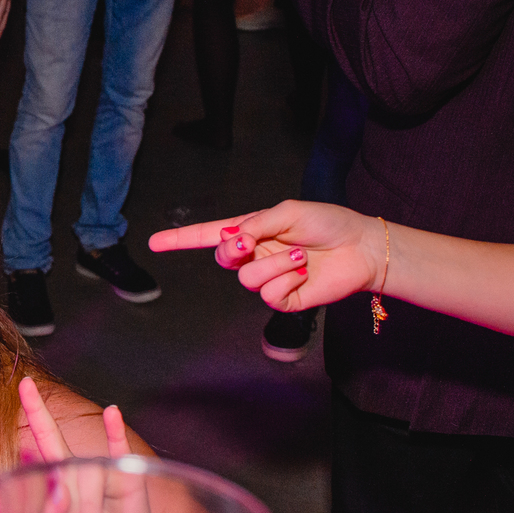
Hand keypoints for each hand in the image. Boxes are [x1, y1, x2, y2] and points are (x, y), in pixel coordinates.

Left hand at [18, 377, 155, 512]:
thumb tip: (57, 488)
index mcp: (61, 479)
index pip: (45, 438)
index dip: (36, 411)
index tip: (24, 382)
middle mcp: (82, 468)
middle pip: (63, 466)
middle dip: (70, 504)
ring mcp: (106, 469)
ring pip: (87, 474)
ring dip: (88, 512)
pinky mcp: (129, 477)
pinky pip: (120, 450)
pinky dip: (114, 431)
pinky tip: (111, 412)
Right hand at [148, 200, 385, 312]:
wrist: (360, 248)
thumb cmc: (327, 223)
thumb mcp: (287, 212)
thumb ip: (255, 224)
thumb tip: (230, 239)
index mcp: (251, 231)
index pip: (207, 237)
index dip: (179, 240)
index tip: (153, 242)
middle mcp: (254, 256)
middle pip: (223, 258)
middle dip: (233, 250)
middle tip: (251, 242)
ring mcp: (267, 279)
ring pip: (247, 279)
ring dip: (274, 264)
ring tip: (300, 256)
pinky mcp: (283, 300)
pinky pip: (268, 295)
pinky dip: (286, 281)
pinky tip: (304, 272)